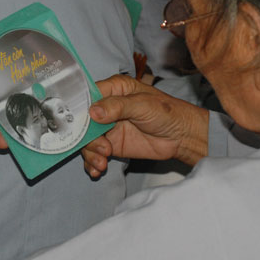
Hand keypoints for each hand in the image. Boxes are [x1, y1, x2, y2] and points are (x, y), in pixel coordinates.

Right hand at [81, 75, 208, 177]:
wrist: (182, 137)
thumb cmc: (167, 112)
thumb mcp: (143, 105)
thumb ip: (118, 107)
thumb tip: (94, 111)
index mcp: (113, 90)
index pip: (87, 96)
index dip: (79, 109)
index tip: (77, 124)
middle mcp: (106, 108)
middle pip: (83, 122)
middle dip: (87, 138)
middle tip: (102, 148)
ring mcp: (107, 128)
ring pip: (87, 140)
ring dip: (91, 153)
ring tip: (102, 162)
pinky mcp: (111, 145)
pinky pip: (95, 154)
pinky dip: (93, 163)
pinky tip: (98, 169)